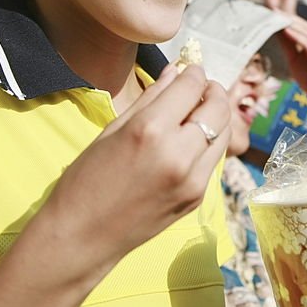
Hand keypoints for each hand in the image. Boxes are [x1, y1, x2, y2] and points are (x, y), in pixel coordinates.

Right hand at [46, 64, 230, 263]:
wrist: (82, 236)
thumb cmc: (86, 179)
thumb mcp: (113, 129)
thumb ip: (151, 97)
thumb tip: (176, 72)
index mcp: (151, 130)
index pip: (192, 86)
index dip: (194, 72)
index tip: (191, 69)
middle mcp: (179, 154)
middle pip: (218, 108)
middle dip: (213, 90)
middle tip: (201, 87)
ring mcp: (192, 179)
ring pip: (224, 133)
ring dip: (216, 116)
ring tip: (198, 111)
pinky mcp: (197, 198)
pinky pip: (214, 158)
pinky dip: (209, 141)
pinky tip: (190, 139)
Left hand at [277, 16, 306, 104]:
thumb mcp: (294, 58)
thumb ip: (287, 44)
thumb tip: (276, 30)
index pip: (301, 24)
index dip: (287, 17)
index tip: (272, 12)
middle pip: (303, 24)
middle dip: (287, 17)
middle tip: (272, 11)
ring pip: (305, 31)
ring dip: (290, 23)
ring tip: (276, 17)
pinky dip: (296, 35)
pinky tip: (285, 30)